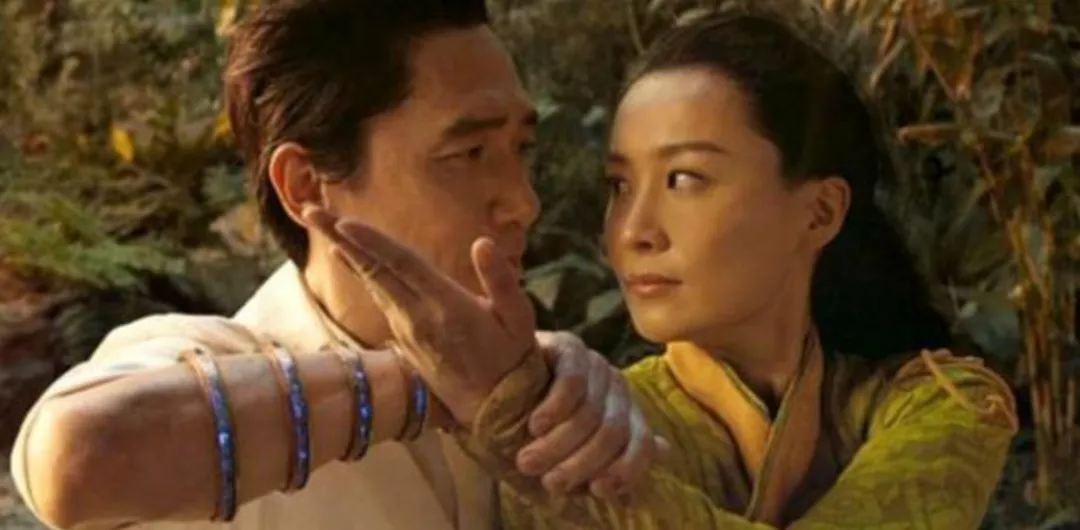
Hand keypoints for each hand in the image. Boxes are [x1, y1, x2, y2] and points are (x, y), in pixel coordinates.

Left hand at [303, 207, 536, 425]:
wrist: (495, 410)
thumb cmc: (513, 359)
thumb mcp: (520, 320)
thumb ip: (500, 281)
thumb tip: (483, 243)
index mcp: (447, 307)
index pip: (403, 267)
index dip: (372, 243)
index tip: (343, 222)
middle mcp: (418, 318)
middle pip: (373, 271)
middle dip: (340, 239)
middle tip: (308, 211)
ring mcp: (406, 330)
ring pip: (371, 283)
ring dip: (345, 251)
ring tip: (319, 223)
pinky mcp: (403, 338)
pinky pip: (378, 296)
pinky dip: (360, 271)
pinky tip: (346, 255)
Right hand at [516, 331, 669, 502]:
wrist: (497, 381)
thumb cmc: (536, 428)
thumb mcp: (570, 454)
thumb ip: (604, 467)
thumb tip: (639, 486)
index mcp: (627, 417)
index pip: (643, 446)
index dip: (625, 471)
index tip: (595, 490)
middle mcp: (618, 390)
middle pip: (613, 432)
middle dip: (580, 464)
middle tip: (549, 481)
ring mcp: (596, 366)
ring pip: (591, 412)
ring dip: (557, 445)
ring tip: (528, 461)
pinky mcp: (570, 347)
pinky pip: (573, 382)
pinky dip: (554, 410)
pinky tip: (535, 425)